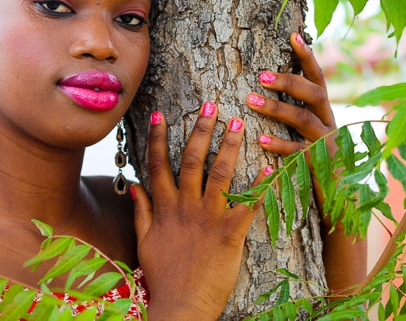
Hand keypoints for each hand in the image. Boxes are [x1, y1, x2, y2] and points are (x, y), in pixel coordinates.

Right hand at [131, 104, 267, 319]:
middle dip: (201, 130)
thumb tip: (135, 186)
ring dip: (230, 146)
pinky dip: (259, 186)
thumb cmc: (163, 275)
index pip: (158, 164)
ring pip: (220, 175)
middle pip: (192, 160)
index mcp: (165, 207)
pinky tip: (270, 168)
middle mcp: (186, 207)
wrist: (181, 306)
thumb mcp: (145, 241)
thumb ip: (142, 211)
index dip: (158, 137)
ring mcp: (209, 218)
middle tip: (210, 105)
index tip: (160, 113)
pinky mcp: (231, 233)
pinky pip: (248, 205)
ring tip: (239, 123)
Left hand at [246, 32, 336, 158]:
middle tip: (261, 75)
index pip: (318, 78)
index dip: (307, 56)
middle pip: (315, 94)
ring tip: (250, 100)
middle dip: (289, 81)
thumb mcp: (309, 131)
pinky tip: (260, 139)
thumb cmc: (316, 159)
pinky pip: (298, 152)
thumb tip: (270, 82)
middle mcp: (329, 122)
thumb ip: (297, 110)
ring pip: (304, 119)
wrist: (341, 197)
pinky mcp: (319, 165)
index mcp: (325, 111)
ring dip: (277, 108)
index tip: (293, 35)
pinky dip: (279, 144)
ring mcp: (325, 143)